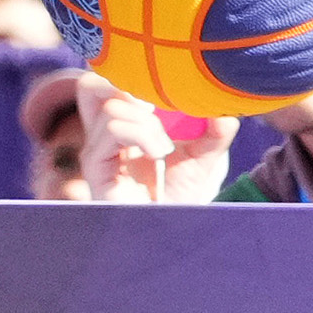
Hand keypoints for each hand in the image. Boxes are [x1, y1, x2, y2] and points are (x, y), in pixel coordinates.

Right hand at [73, 74, 235, 203]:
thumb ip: (214, 134)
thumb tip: (223, 112)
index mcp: (122, 125)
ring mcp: (96, 150)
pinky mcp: (96, 167)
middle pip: (89, 86)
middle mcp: (101, 135)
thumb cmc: (181, 198)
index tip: (167, 96)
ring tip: (165, 148)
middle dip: (126, 89)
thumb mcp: (204, 160)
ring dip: (147, 122)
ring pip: (112, 106)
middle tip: (155, 109)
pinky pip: (113, 129)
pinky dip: (142, 135)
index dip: (133, 79)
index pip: (107, 83)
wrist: (170, 233)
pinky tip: (158, 154)